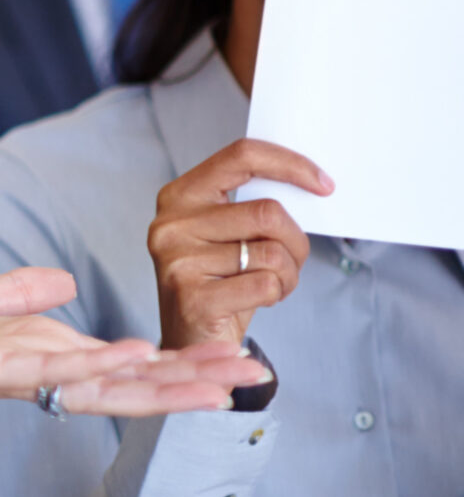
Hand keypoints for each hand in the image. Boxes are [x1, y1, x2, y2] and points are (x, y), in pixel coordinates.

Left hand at [0, 267, 267, 458]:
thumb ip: (11, 295)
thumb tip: (61, 281)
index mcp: (30, 354)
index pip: (115, 362)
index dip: (173, 364)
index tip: (232, 359)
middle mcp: (25, 371)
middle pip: (122, 381)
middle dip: (187, 380)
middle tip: (256, 377)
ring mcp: (0, 374)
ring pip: (91, 379)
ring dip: (152, 378)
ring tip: (210, 374)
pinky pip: (34, 367)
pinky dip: (80, 364)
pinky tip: (123, 359)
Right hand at [149, 138, 328, 351]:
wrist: (191, 339)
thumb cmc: (221, 281)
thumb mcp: (226, 234)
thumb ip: (251, 207)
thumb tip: (311, 184)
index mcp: (179, 196)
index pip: (240, 156)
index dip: (289, 164)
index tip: (325, 184)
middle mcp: (171, 224)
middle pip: (267, 212)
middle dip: (297, 241)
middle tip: (293, 260)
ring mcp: (177, 261)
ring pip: (271, 253)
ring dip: (288, 274)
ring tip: (271, 284)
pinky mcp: (192, 298)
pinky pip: (265, 284)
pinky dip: (276, 294)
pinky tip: (260, 300)